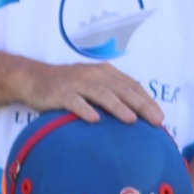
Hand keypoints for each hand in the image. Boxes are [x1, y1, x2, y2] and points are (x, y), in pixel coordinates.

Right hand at [20, 59, 165, 126]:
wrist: (32, 78)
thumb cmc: (67, 86)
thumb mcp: (91, 84)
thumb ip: (110, 94)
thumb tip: (136, 113)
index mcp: (103, 72)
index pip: (130, 85)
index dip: (147, 100)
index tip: (160, 117)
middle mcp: (92, 75)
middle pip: (121, 89)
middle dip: (140, 104)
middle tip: (156, 120)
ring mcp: (75, 83)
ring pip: (101, 93)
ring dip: (117, 106)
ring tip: (131, 119)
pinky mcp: (59, 93)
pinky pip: (74, 101)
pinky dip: (85, 109)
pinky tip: (94, 120)